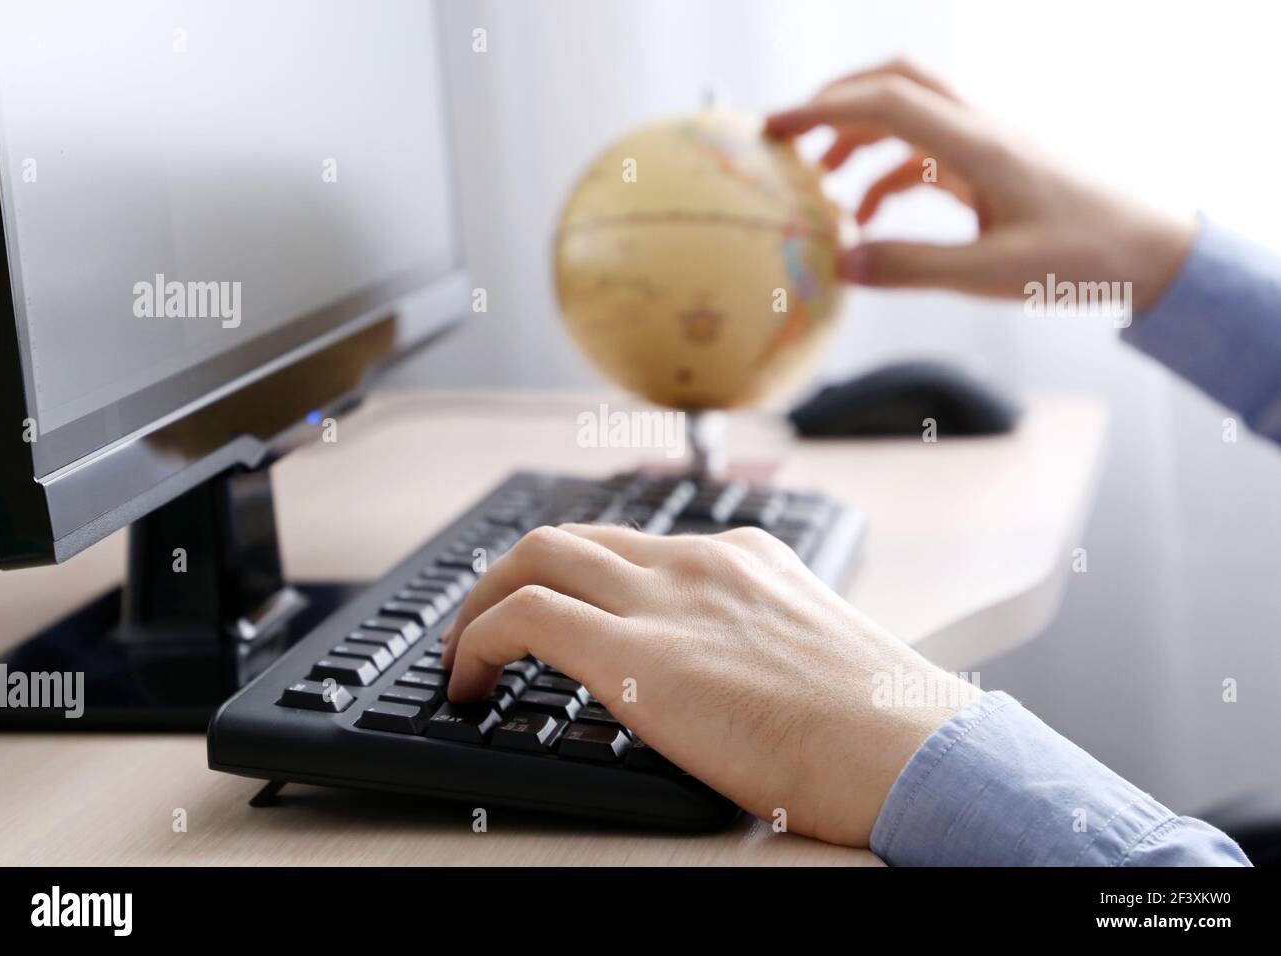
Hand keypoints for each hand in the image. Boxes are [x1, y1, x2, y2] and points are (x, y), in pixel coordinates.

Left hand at [442, 523, 974, 846]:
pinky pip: (525, 616)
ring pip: (535, 556)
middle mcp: (699, 562)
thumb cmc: (880, 726)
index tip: (551, 610)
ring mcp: (668, 598)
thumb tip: (718, 679)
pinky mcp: (638, 650)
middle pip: (572, 536)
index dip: (575, 576)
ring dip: (482, 602)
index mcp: (744, 558)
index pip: (633, 543)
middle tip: (485, 624)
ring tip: (464, 656)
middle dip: (512, 573)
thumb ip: (758, 643)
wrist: (910, 750)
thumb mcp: (815, 654)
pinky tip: (469, 683)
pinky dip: (477, 640)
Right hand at [766, 59, 1196, 310]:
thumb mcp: (991, 275)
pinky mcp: (996, 167)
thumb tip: (841, 265)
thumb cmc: (1085, 258)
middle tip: (789, 137)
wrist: (1156, 250)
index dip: (823, 108)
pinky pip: (929, 155)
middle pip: (897, 82)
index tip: (774, 129)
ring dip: (859, 139)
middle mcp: (980, 131)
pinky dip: (888, 175)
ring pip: (910, 117)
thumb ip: (912, 268)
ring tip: (821, 185)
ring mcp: (989, 146)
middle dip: (836, 102)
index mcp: (977, 146)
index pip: (888, 102)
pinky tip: (871, 219)